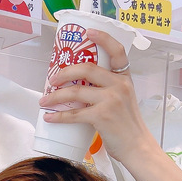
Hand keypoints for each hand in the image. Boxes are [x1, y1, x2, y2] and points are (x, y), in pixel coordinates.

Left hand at [38, 28, 154, 164]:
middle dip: (65, 72)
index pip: (117, 51)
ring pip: (76, 91)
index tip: (88, 32)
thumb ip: (108, 90)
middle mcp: (119, 85)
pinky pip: (74, 114)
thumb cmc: (128, 127)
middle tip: (53, 79)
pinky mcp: (102, 116)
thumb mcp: (124, 100)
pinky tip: (49, 117)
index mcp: (124, 78)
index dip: (103, 38)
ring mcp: (111, 100)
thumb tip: (81, 89)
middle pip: (87, 69)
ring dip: (56, 96)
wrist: (137, 148)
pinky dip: (59, 116)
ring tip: (45, 99)